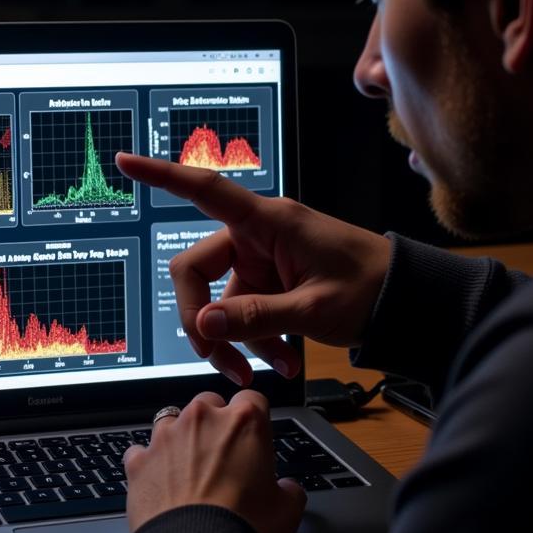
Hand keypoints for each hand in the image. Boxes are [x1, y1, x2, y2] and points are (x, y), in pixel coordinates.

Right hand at [117, 153, 391, 385]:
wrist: (407, 302)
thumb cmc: (372, 289)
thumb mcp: (313, 309)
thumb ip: (256, 316)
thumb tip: (205, 325)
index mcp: (268, 222)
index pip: (205, 190)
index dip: (161, 176)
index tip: (125, 161)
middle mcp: (257, 237)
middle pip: (196, 271)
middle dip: (202, 320)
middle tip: (218, 357)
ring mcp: (261, 262)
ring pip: (218, 303)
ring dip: (236, 341)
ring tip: (265, 371)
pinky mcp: (269, 284)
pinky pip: (243, 314)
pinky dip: (256, 341)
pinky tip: (282, 361)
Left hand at [124, 391, 305, 532]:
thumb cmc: (243, 528)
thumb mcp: (288, 510)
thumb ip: (290, 489)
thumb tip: (288, 489)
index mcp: (244, 422)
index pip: (253, 399)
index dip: (255, 418)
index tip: (254, 435)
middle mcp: (202, 419)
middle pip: (209, 403)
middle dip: (215, 423)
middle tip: (223, 456)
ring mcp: (166, 436)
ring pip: (172, 420)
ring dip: (181, 437)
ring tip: (189, 468)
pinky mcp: (138, 460)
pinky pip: (141, 451)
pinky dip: (149, 463)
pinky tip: (159, 482)